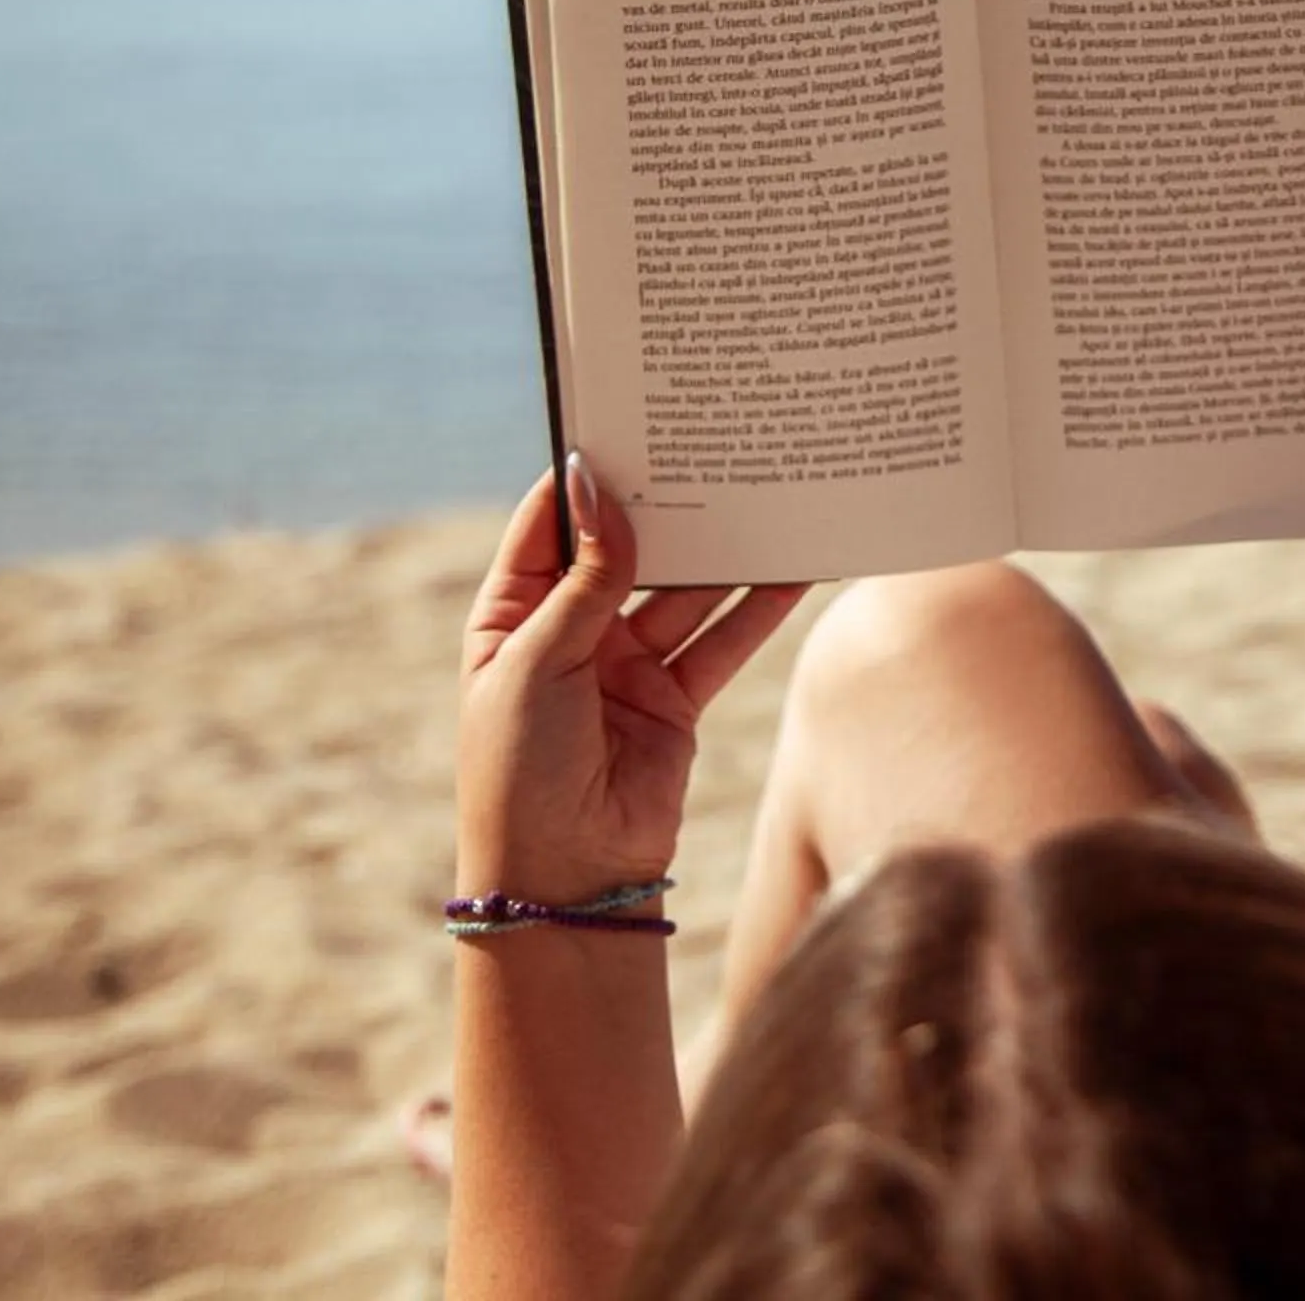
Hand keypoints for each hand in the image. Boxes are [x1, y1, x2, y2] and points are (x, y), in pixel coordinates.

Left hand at [456, 458, 807, 906]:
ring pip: (683, 593)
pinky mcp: (676, 699)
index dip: (585, 480)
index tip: (626, 426)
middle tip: (710, 450)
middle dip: (665, 509)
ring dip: (720, 555)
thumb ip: (582, 580)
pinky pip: (722, 640)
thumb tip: (599, 489)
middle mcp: (570, 634)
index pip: (549, 527)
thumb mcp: (538, 664)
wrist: (565, 878)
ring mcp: (626, 666)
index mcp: (512, 617)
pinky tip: (792, 569)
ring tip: (763, 498)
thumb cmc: (520, 771)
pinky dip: (757, 608)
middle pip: (625, 553)